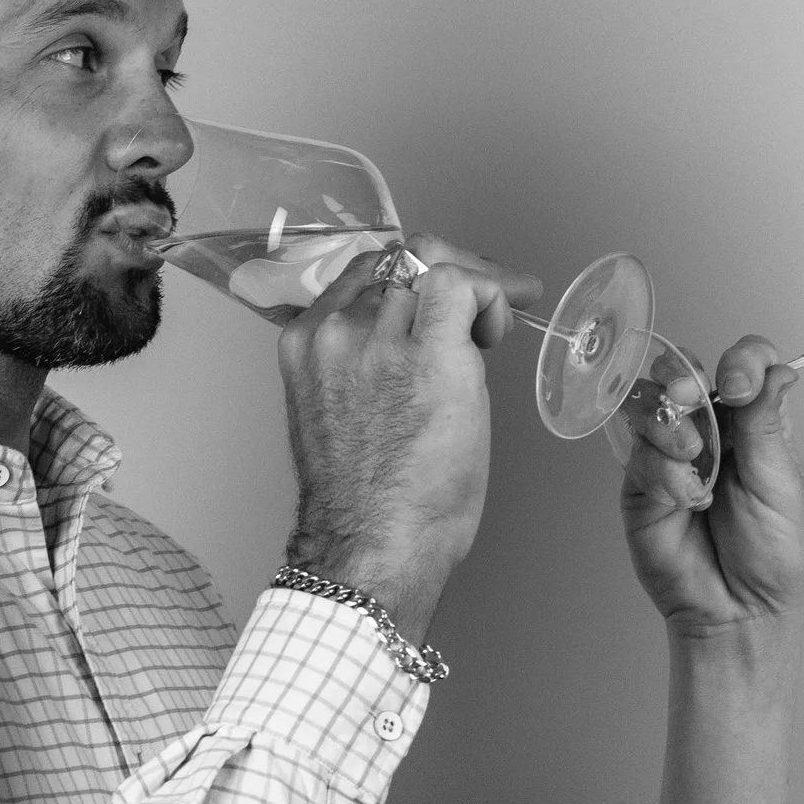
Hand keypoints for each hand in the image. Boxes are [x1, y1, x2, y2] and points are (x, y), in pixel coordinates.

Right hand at [278, 238, 536, 651]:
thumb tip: (413, 340)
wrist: (370, 544)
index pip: (363, 271)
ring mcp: (377, 338)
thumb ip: (364, 363)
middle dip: (451, 274)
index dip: (413, 273)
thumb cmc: (365, 504)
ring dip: (473, 292)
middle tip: (489, 301)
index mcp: (307, 343)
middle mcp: (336, 330)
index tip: (444, 293)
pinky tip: (496, 330)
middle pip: (401, 259)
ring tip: (493, 330)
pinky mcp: (426, 355)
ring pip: (432, 267)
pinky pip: (460, 286)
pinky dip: (488, 295)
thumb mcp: (342, 413)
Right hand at [619, 334, 803, 642]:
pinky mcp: (641, 485)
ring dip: (670, 427)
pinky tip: (684, 500)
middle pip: (684, 372)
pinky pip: (637, 455)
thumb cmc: (773, 555)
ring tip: (693, 465)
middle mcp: (711, 432)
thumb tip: (775, 369)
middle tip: (691, 399)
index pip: (745, 363)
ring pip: (651, 406)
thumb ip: (767, 423)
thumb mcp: (782, 483)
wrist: (740, 612)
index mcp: (755, 423)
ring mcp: (671, 455)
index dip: (740, 360)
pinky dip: (661, 472)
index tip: (739, 384)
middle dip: (683, 378)